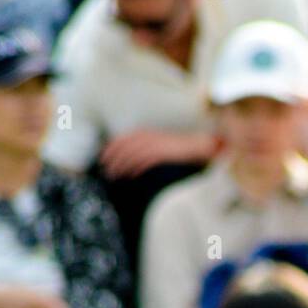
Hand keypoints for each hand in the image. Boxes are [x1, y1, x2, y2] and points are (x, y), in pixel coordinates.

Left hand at [99, 129, 214, 179]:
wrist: (203, 145)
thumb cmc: (185, 149)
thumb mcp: (165, 147)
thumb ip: (152, 150)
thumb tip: (138, 162)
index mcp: (152, 133)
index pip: (127, 137)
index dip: (113, 145)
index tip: (103, 155)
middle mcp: (153, 136)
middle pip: (127, 144)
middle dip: (113, 155)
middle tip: (104, 167)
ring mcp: (159, 144)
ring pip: (134, 152)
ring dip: (122, 163)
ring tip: (114, 174)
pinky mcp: (166, 152)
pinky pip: (147, 159)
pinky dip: (137, 167)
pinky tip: (131, 175)